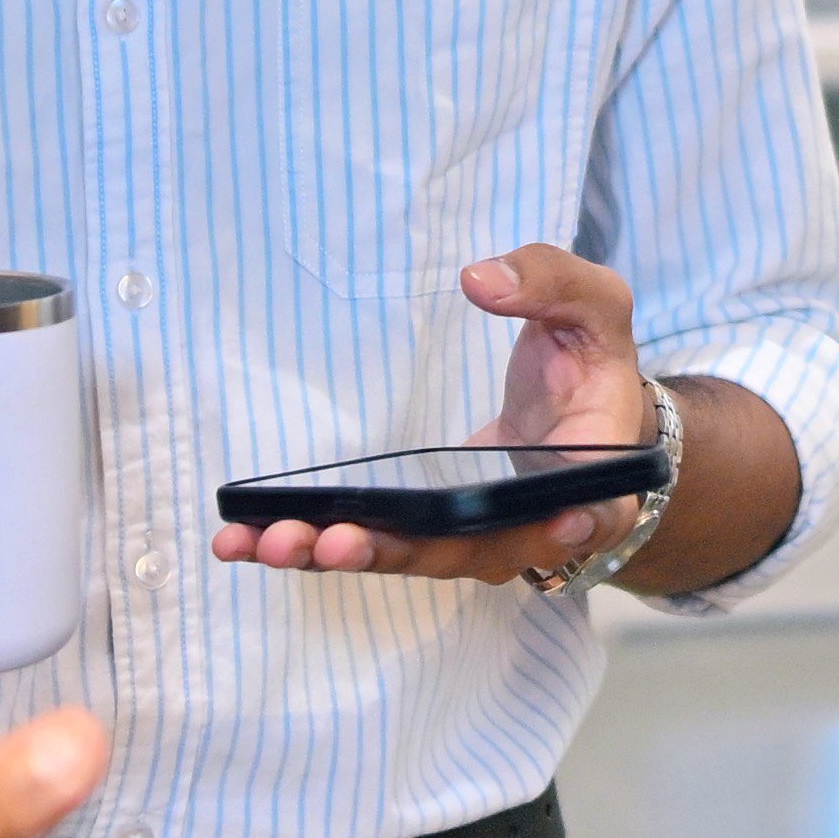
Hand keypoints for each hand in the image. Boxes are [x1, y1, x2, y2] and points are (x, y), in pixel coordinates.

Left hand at [212, 242, 658, 583]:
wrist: (581, 405)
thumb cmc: (591, 357)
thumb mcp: (594, 304)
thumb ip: (550, 281)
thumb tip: (480, 280)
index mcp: (593, 478)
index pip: (580, 516)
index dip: (550, 532)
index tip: (536, 529)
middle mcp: (531, 525)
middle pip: (463, 553)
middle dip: (392, 551)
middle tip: (329, 541)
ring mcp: (474, 535)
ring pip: (406, 557)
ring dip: (335, 555)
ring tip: (268, 542)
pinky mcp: (428, 528)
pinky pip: (375, 541)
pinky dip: (311, 544)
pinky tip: (244, 539)